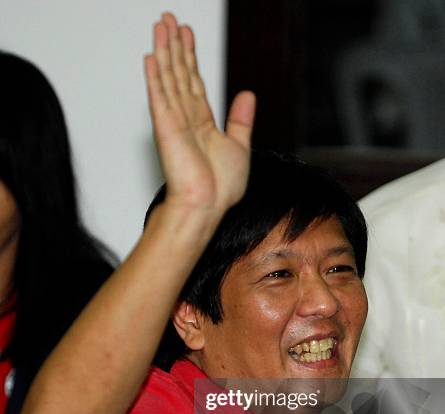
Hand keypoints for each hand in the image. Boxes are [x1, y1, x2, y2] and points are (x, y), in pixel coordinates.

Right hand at [145, 12, 255, 213]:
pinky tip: (151, 57)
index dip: (190, 57)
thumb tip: (247, 95)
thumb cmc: (219, 188)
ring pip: (169, 78)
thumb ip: (241, 120)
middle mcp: (187, 119)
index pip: (194, 81)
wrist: (207, 206)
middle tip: (169, 19)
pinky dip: (155, 77)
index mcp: (203, 123)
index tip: (186, 35)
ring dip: (164, 50)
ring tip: (161, 25)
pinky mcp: (166, 129)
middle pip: (179, 73)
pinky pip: (160, 97)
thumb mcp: (240, 146)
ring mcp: (175, 122)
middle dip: (174, 45)